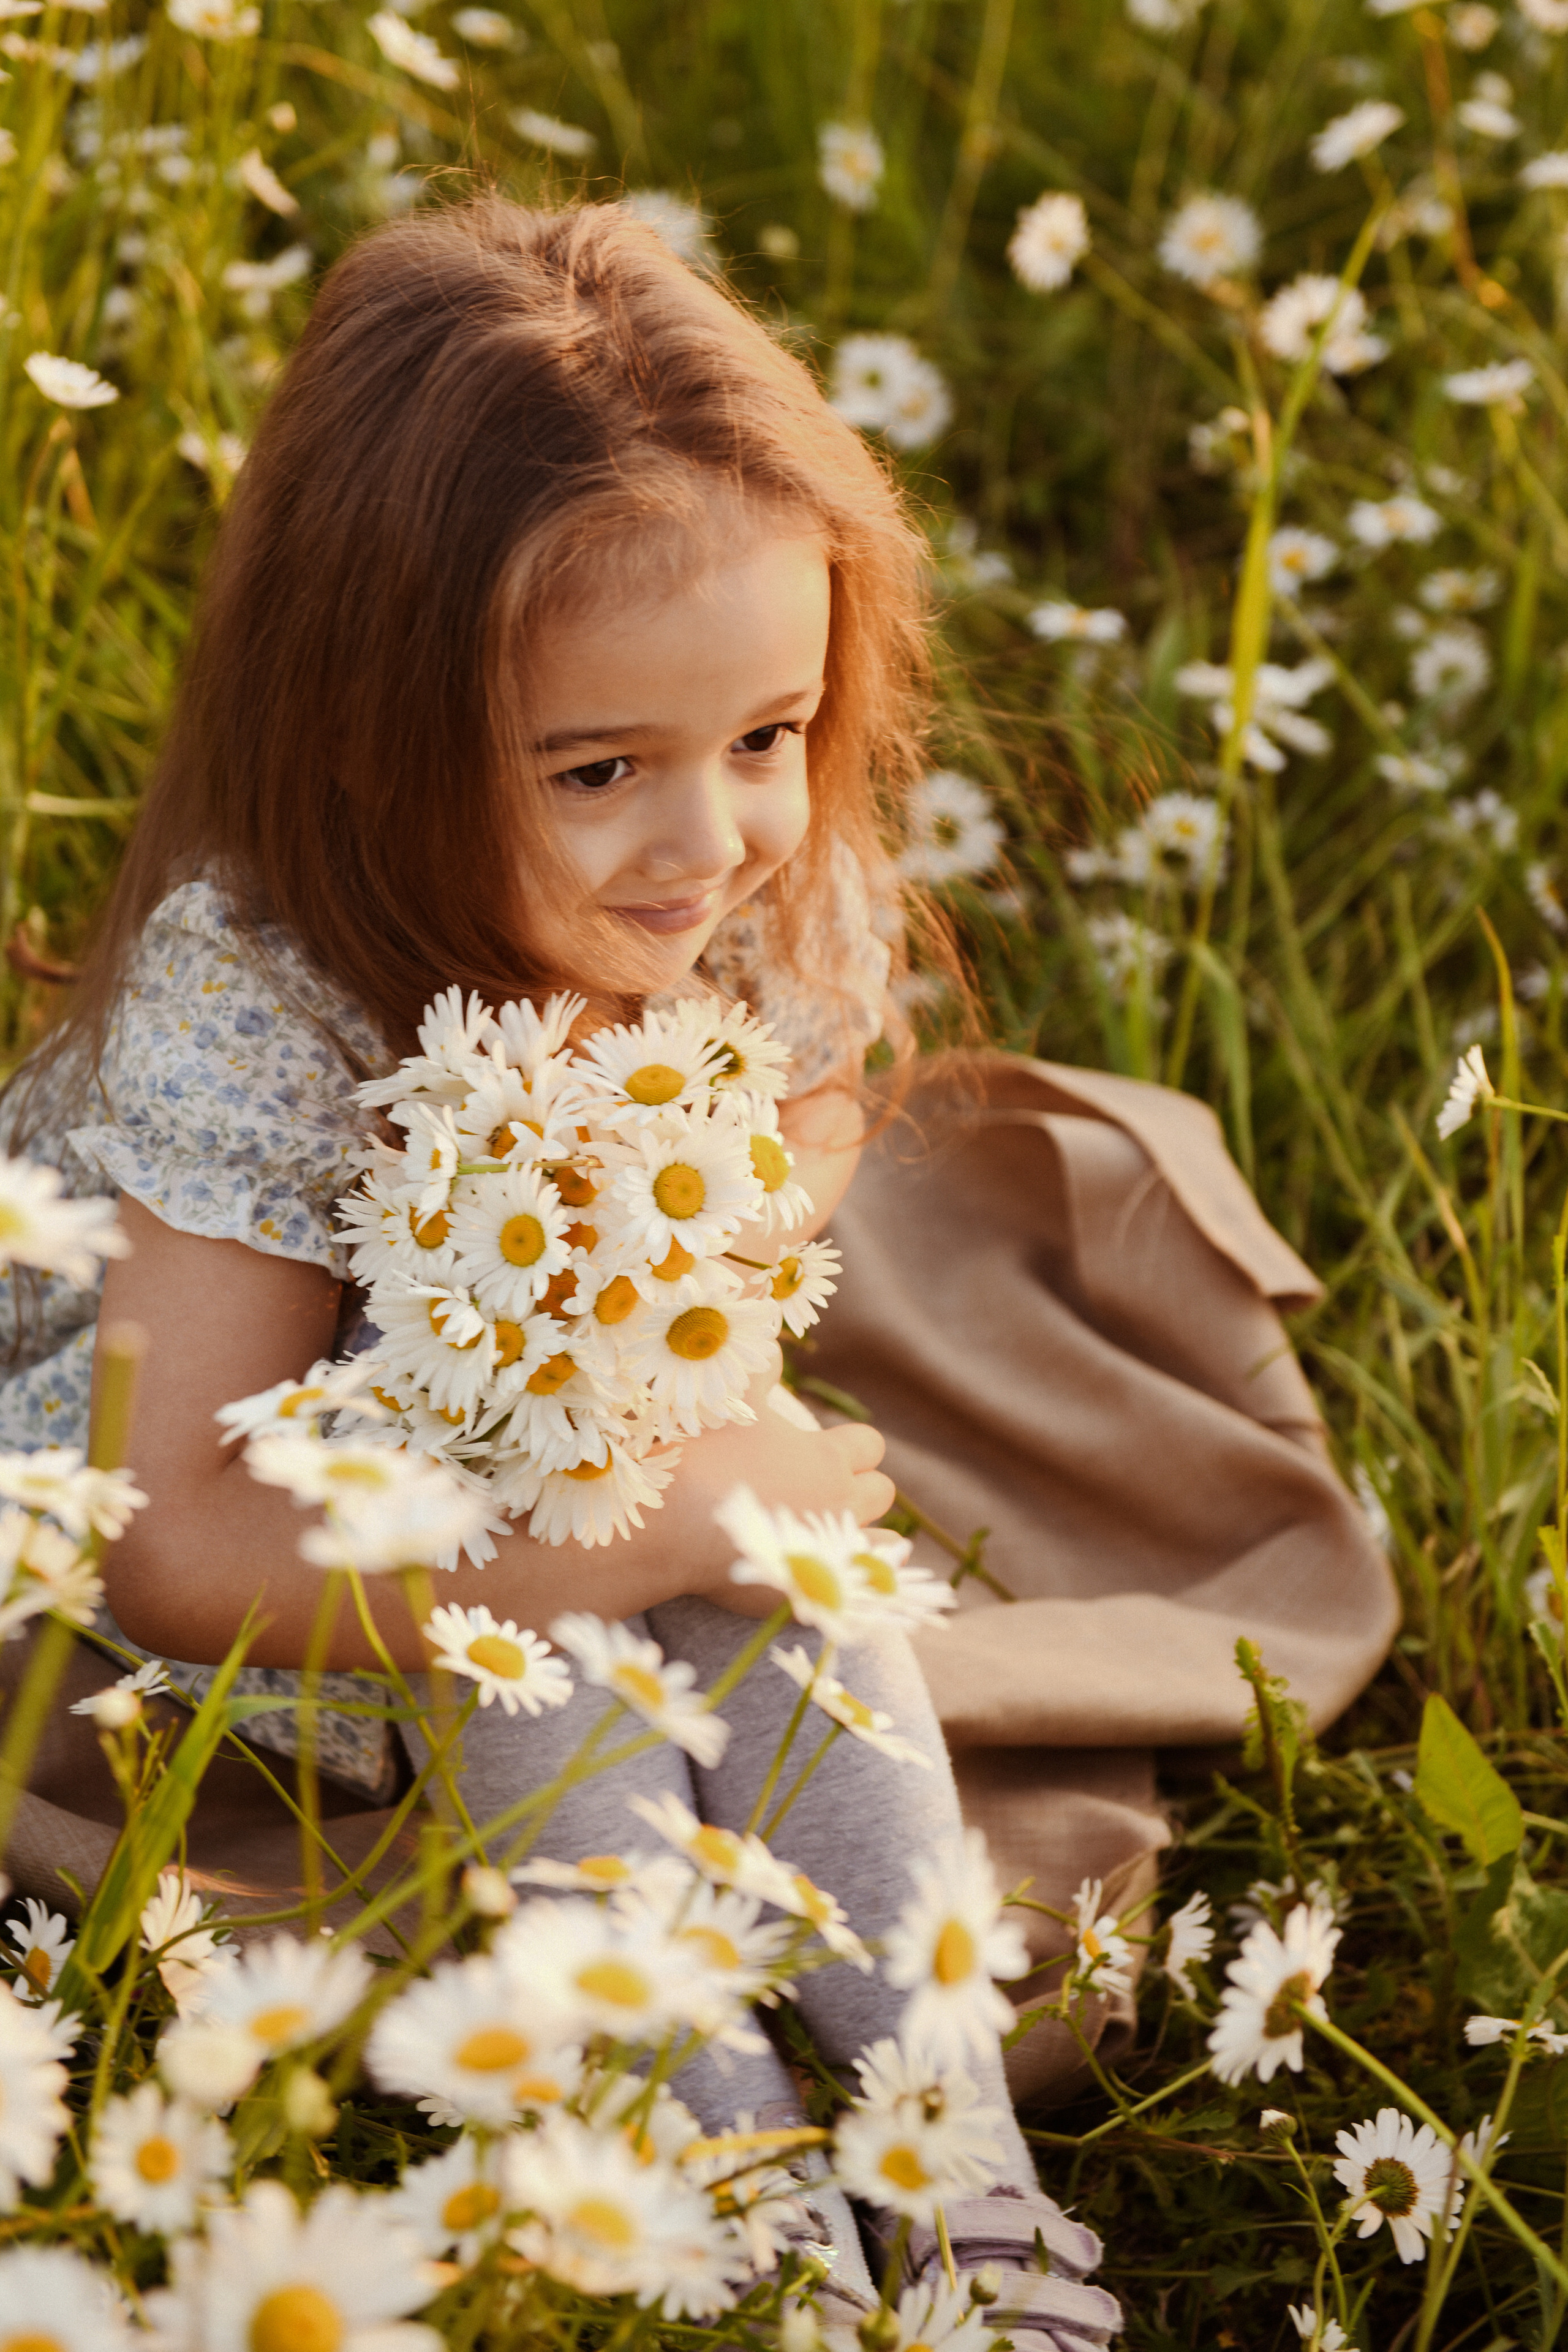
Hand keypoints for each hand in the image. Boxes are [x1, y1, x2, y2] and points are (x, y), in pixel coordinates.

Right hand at [668, 1369, 894, 1615]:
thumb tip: (770, 1330)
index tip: (823, 1448)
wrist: (668, 1524)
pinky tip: (829, 1572)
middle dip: (860, 1487)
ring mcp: (827, 1556)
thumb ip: (758, 1364)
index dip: (850, 1445)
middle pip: (880, 1493)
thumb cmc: (703, 1453)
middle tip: (823, 1489)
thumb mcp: (731, 1393)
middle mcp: (839, 1507)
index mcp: (826, 1459)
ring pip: (880, 1546)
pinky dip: (851, 1580)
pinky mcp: (809, 1595)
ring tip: (833, 1534)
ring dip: (862, 1536)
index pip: (868, 1445)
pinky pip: (857, 1591)